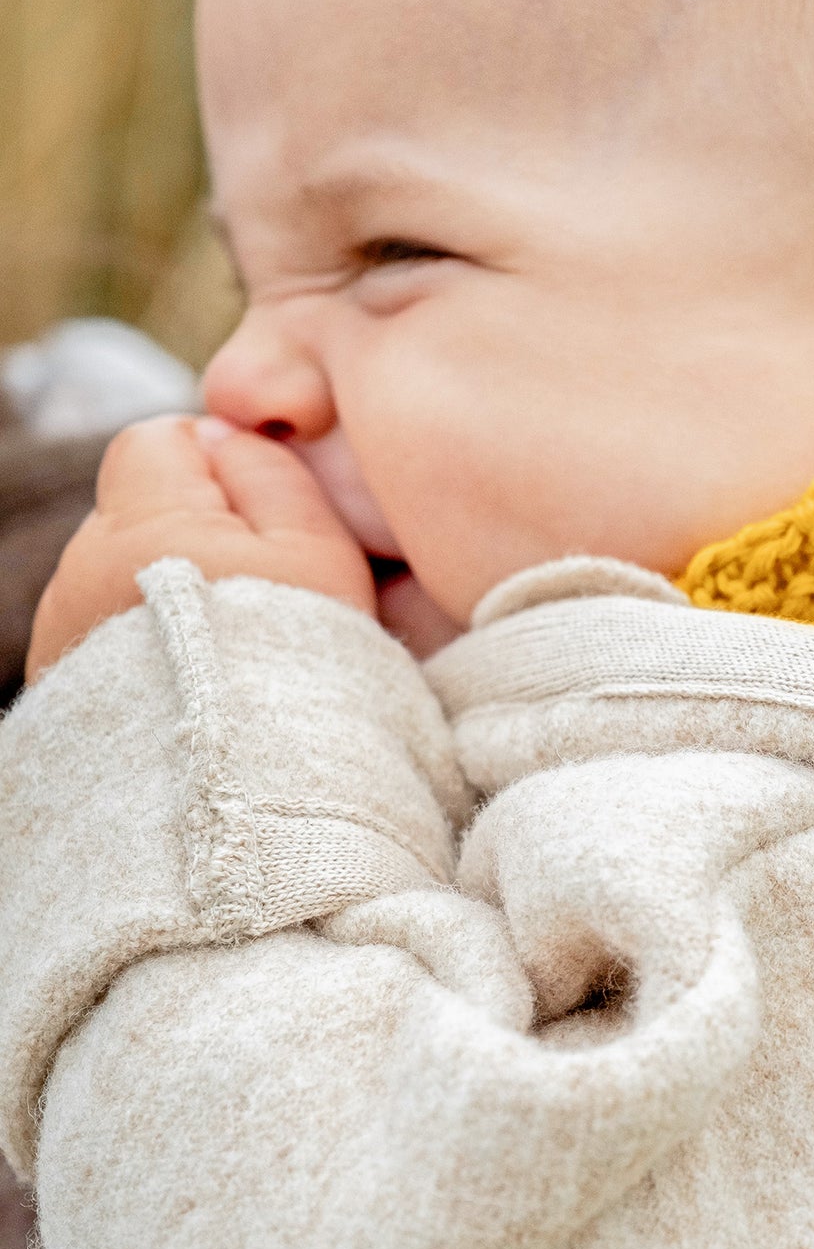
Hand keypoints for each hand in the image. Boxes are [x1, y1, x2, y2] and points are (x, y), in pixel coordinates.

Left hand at [26, 415, 376, 681]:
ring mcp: (63, 632)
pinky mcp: (60, 690)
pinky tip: (193, 692)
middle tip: (256, 597)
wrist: (242, 811)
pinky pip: (105, 635)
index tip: (264, 523)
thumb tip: (225, 437)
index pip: (156, 440)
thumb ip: (270, 474)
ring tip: (229, 657)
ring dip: (166, 593)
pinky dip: (144, 649)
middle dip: (189, 531)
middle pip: (134, 509)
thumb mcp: (319, 553)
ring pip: (119, 574)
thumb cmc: (298, 673)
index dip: (216, 465)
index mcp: (142, 524)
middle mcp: (81, 570)